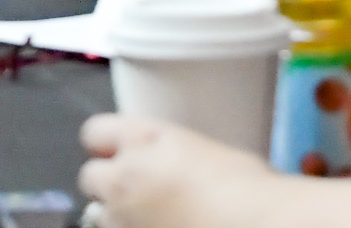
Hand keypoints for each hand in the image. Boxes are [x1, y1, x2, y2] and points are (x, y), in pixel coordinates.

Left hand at [78, 112, 277, 226]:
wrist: (261, 224)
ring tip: (154, 218)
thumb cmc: (251, 191)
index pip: (96, 131)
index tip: (120, 154)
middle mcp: (126, 173)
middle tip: (138, 194)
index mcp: (147, 137)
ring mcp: (124, 216)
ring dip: (120, 217)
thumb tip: (172, 167)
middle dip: (109, 184)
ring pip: (99, 215)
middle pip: (89, 175)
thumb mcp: (208, 152)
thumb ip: (175, 153)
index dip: (108, 145)